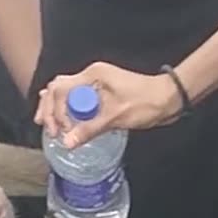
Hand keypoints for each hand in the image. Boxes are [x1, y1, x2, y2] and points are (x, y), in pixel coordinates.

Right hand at [36, 62, 181, 147]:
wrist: (169, 98)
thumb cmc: (147, 102)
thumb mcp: (117, 117)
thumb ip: (90, 129)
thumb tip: (67, 142)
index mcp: (93, 75)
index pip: (60, 89)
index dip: (54, 111)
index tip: (60, 131)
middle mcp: (91, 75)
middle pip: (58, 88)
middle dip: (49, 108)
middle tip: (48, 129)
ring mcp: (96, 83)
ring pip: (66, 93)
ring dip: (57, 109)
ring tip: (51, 127)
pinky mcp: (102, 92)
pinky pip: (78, 99)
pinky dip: (69, 110)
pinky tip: (66, 123)